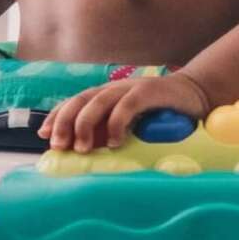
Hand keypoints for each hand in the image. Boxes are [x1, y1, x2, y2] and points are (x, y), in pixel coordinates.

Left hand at [40, 70, 209, 153]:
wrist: (195, 94)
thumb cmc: (159, 113)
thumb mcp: (129, 122)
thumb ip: (108, 130)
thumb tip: (84, 151)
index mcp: (105, 95)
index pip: (73, 102)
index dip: (57, 116)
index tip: (43, 135)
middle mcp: (113, 89)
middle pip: (80, 101)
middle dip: (65, 122)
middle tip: (58, 145)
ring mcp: (130, 88)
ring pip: (98, 102)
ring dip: (86, 125)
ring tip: (82, 148)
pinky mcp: (149, 92)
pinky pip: (127, 106)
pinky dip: (117, 123)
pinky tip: (113, 142)